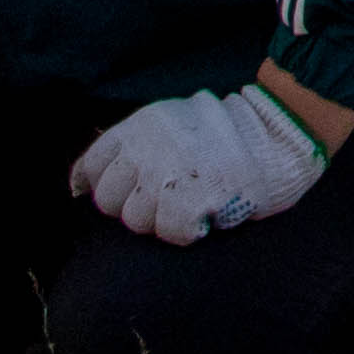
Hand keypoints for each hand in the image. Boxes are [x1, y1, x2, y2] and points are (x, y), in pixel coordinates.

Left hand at [72, 82, 331, 244]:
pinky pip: (168, 233)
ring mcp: (165, 176)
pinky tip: (200, 219)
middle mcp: (146, 148)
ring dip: (160, 222)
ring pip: (136, 221)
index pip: (94, 164)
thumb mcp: (172, 121)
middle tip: (163, 201)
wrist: (275, 138)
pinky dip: (183, 233)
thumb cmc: (225, 134)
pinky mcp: (188, 200)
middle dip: (131, 206)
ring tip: (188, 206)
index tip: (121, 193)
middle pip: (109, 199)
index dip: (102, 184)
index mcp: (141, 125)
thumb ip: (132, 144)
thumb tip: (78, 183)